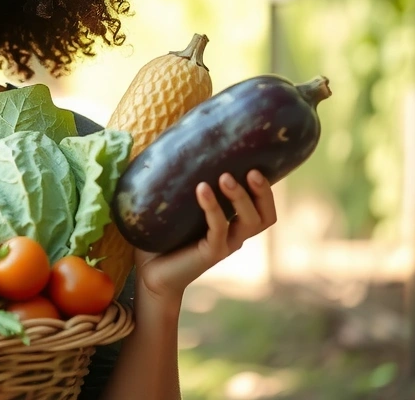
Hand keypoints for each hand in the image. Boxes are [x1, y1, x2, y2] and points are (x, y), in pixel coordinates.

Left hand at [133, 169, 276, 306]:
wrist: (149, 271)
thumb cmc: (160, 233)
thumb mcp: (174, 204)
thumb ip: (179, 181)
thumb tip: (168, 142)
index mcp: (232, 221)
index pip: (262, 205)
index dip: (265, 187)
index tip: (256, 162)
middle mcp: (234, 234)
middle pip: (266, 215)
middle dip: (263, 192)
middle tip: (251, 170)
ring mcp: (225, 244)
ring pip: (250, 222)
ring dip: (241, 198)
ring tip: (225, 177)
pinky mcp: (211, 253)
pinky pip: (219, 228)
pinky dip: (213, 208)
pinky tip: (202, 189)